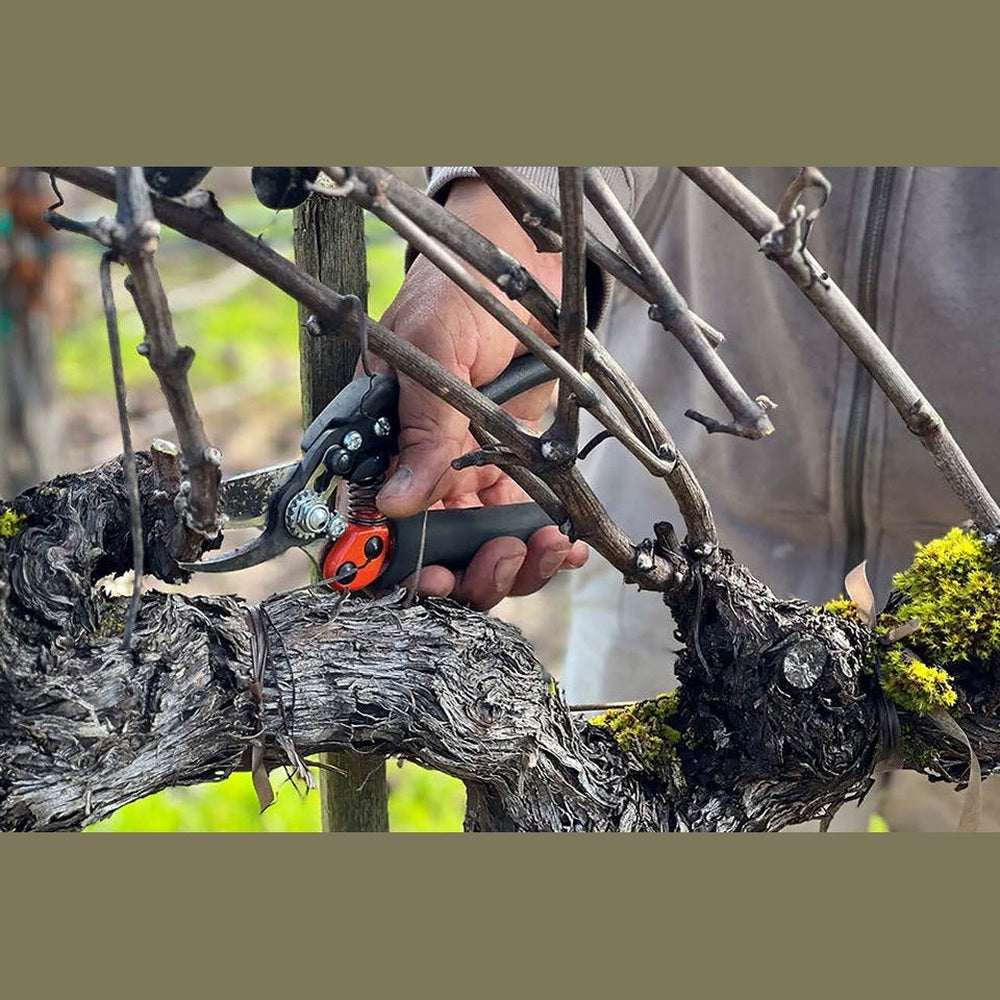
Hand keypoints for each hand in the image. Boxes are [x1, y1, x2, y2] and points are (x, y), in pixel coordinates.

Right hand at [366, 178, 588, 608]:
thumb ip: (421, 427)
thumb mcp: (431, 351)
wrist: (516, 268)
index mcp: (381, 442)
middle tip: (499, 562)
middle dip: (467, 574)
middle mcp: (420, 466)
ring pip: (479, 546)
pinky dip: (542, 542)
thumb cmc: (455, 292)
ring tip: (543, 549)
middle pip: (433, 550)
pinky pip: (519, 521)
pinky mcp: (511, 465)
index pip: (376, 522)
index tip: (435, 582)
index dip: (400, 565)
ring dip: (511, 564)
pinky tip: (563, 542)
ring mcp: (467, 469)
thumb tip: (398, 502)